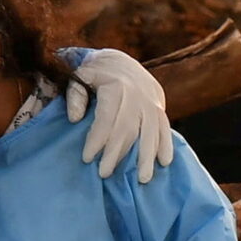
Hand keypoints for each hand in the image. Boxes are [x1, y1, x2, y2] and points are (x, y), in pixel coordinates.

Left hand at [66, 48, 174, 182]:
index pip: (106, 119)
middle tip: (104, 173)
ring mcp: (151, 101)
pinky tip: (164, 162)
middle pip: (128, 129)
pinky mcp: (160, 107)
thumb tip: (75, 119)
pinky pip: (165, 128)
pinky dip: (166, 145)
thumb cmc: (96, 73)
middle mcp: (137, 95)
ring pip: (150, 132)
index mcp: (116, 87)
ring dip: (146, 157)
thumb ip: (74, 95)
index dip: (97, 140)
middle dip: (116, 154)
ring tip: (142, 179)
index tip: (87, 158)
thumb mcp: (80, 76)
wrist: (121, 60)